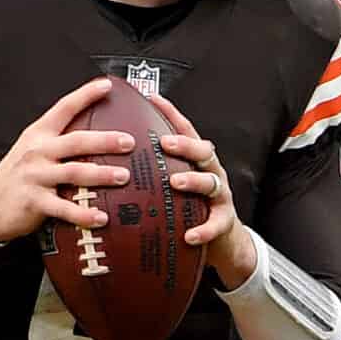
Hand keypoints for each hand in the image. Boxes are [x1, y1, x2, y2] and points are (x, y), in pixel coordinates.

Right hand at [0, 76, 130, 244]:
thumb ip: (59, 139)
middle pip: (76, 142)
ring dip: (101, 175)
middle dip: (105, 140)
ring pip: (73, 172)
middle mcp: (38, 152)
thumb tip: (95, 135)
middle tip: (129, 142)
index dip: (85, 95)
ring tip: (123, 176)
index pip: (64, 108)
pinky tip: (101, 217)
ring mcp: (36, 176)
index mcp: (40, 135)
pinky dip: (83, 214)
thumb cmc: (19, 174)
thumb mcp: (33, 148)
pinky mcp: (35, 201)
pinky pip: (64, 208)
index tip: (106, 86)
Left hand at [146, 90, 254, 288]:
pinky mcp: (224, 221)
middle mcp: (211, 172)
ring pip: (210, 182)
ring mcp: (220, 195)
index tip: (152, 99)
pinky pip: (215, 225)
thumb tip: (116, 154)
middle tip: (164, 142)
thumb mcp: (174, 184)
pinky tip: (190, 236)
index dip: (171, 114)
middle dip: (184, 145)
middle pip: (202, 151)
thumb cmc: (190, 207)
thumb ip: (154, 169)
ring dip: (193, 181)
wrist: (222, 240)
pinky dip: (203, 230)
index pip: (185, 131)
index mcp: (196, 160)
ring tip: (176, 182)